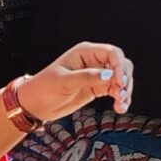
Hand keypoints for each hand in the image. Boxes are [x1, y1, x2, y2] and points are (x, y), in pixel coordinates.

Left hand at [18, 41, 132, 122]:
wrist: (35, 105)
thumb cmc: (44, 88)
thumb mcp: (64, 82)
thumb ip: (86, 77)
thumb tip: (109, 75)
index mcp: (85, 52)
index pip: (112, 53)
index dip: (119, 66)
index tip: (119, 82)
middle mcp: (93, 61)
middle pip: (121, 65)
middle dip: (125, 79)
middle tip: (121, 95)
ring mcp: (96, 74)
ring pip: (121, 78)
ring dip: (125, 91)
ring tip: (121, 105)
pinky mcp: (97, 88)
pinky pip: (115, 90)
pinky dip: (120, 98)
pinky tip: (120, 107)